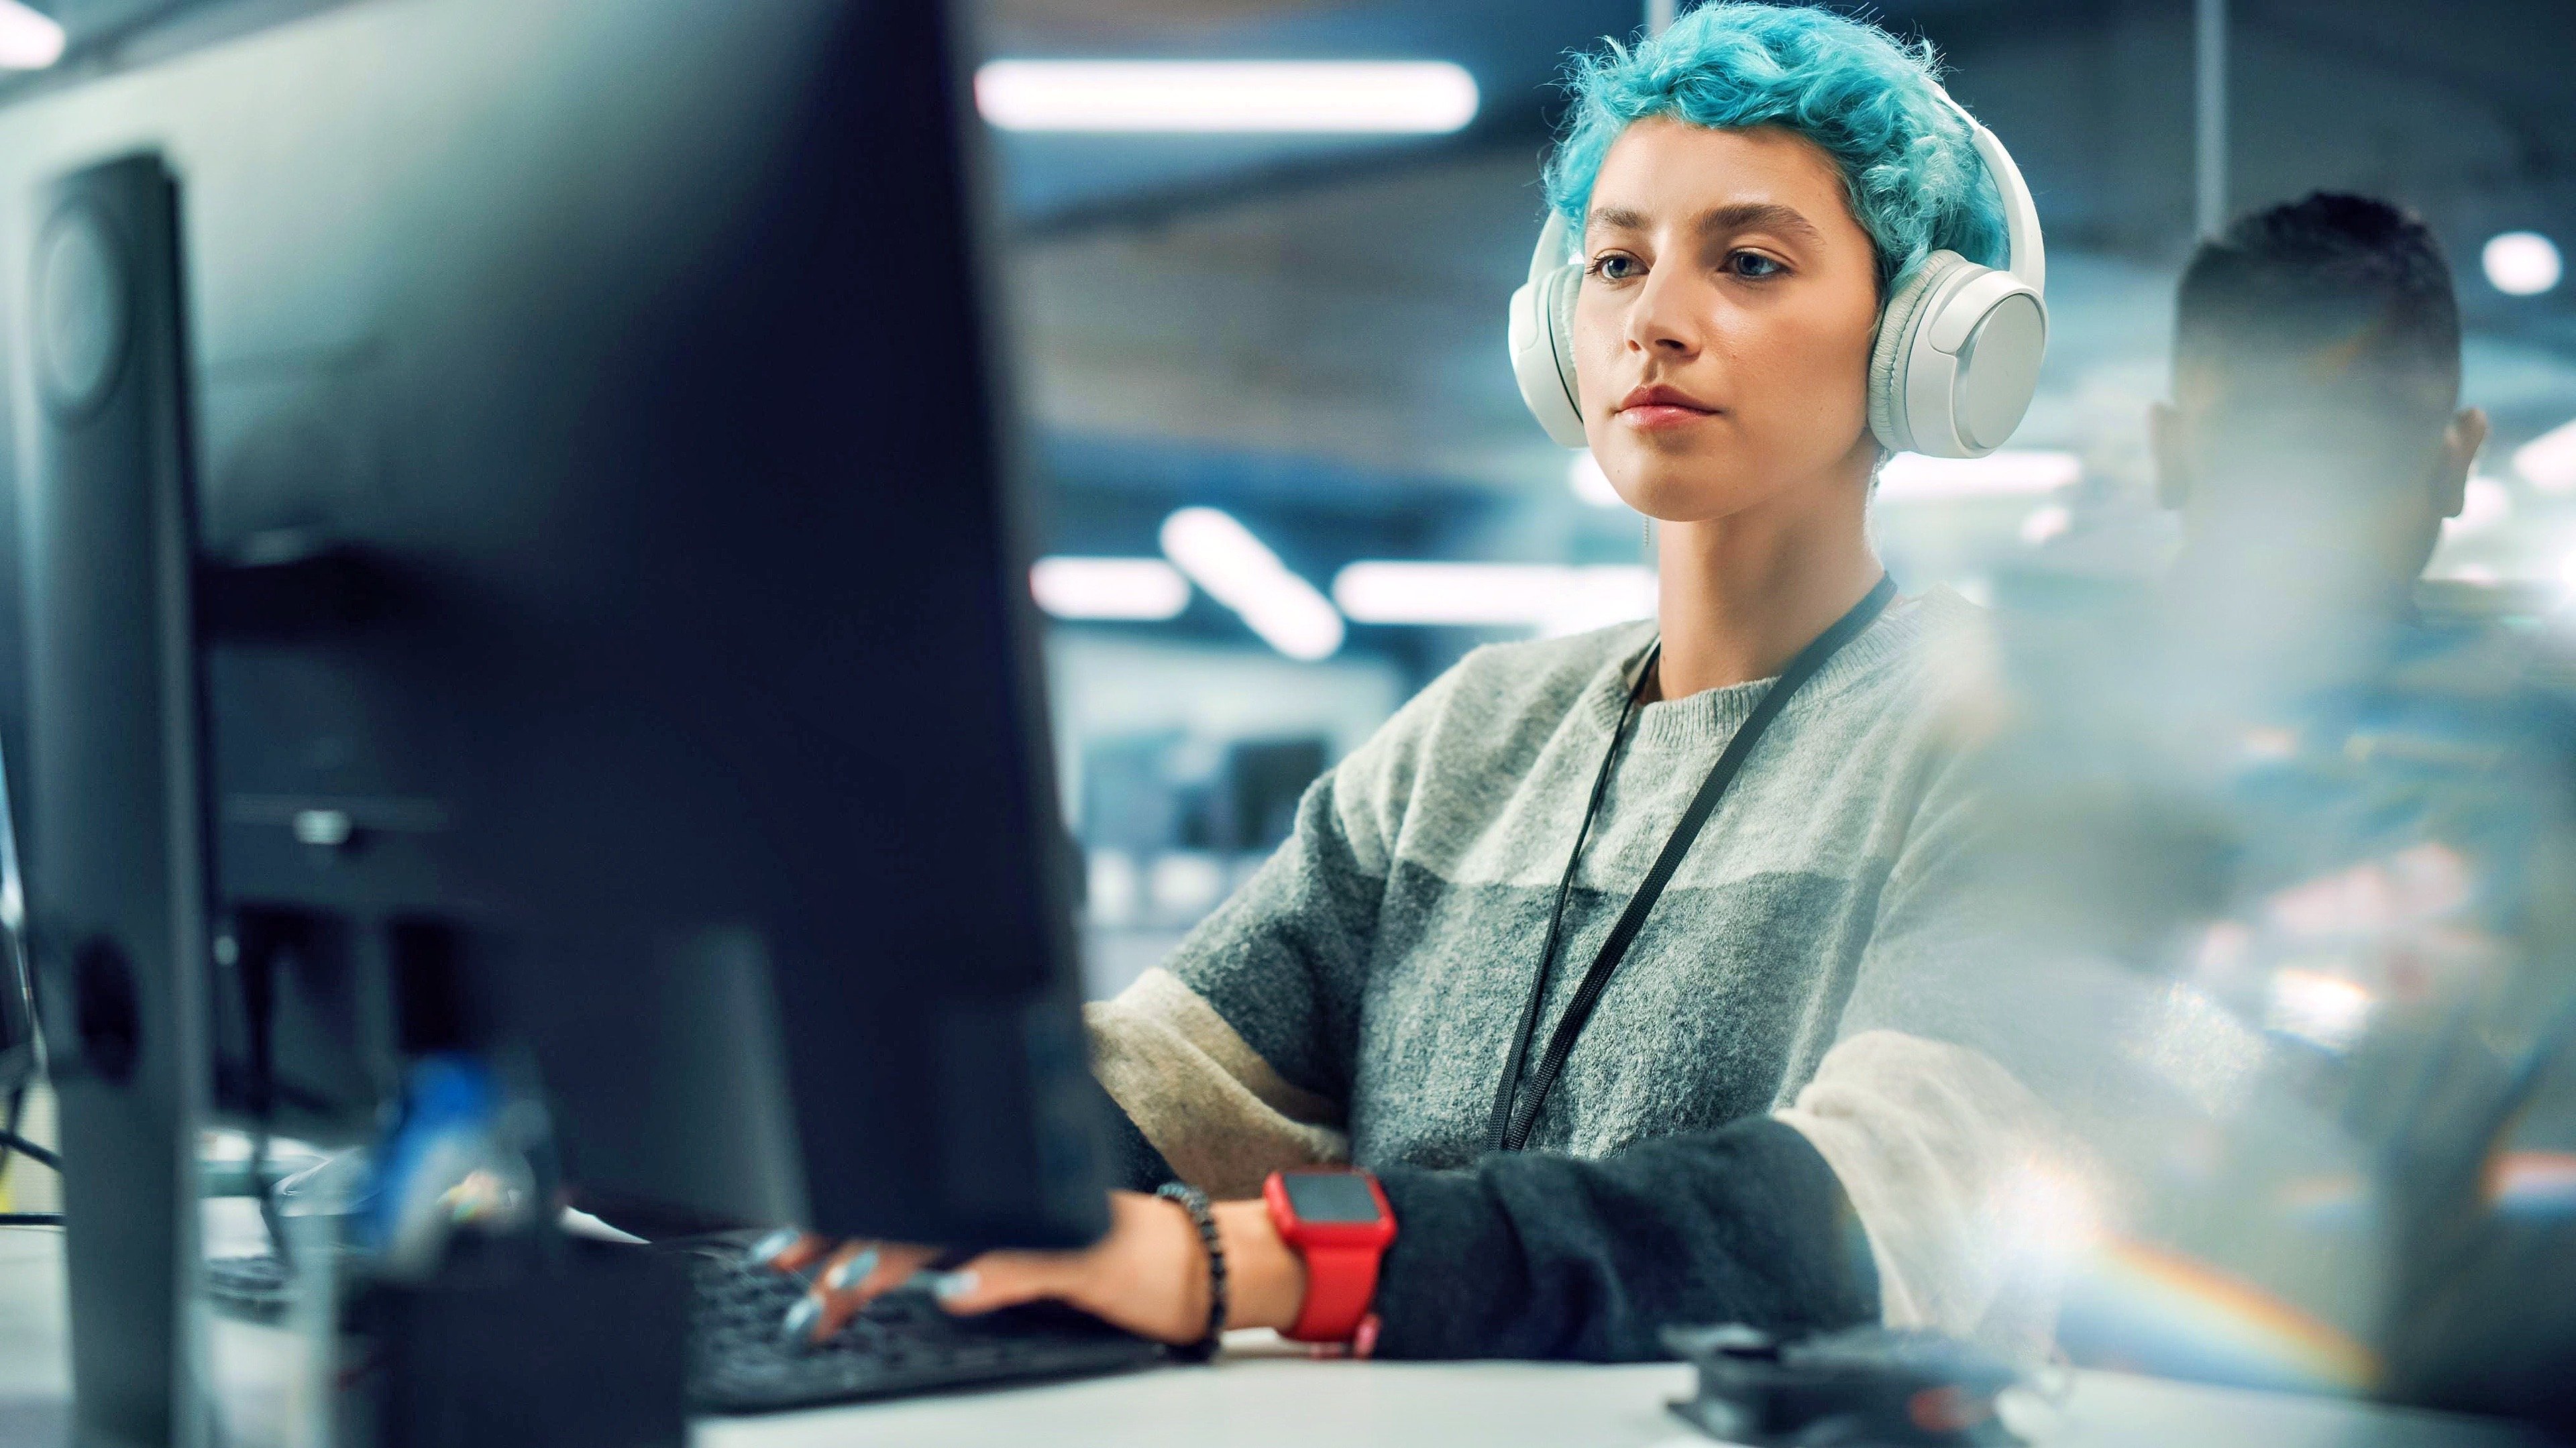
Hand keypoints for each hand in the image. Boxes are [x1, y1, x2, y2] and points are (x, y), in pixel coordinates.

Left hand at [757, 1190, 1305, 1346]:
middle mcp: (1020, 1199)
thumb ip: (969, 1260)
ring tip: (845, 1285)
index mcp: (1000, 1198)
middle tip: (788, 1270)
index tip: (783, 1249)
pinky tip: (954, 1295)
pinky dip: (991, 1277)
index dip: (838, 1221)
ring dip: (896, 1259)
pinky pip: (1037, 1262)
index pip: (905, 1201)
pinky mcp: (1094, 1255)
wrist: (1210, 1263)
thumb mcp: (1031, 1259)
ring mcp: (1054, 1223)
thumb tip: (894, 1283)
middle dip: (842, 1243)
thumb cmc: (1118, 1269)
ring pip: (961, 1231)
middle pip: (915, 1211)